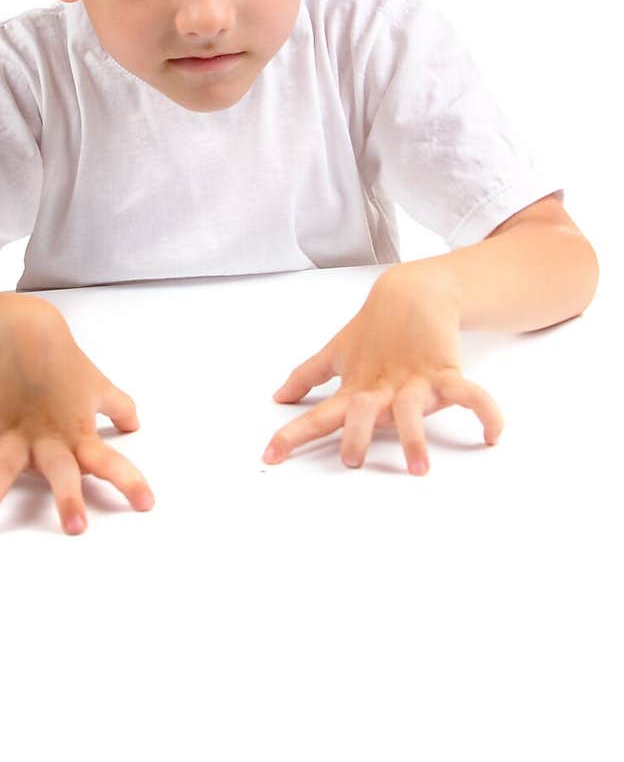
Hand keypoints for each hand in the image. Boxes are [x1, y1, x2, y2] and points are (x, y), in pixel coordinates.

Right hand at [0, 304, 153, 535]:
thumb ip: (118, 407)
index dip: (129, 482)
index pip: (110, 461)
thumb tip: (134, 424)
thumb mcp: (97, 385)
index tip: (147, 503)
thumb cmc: (63, 363)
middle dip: (67, 498)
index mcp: (79, 434)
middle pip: (61, 472)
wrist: (21, 330)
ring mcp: (14, 436)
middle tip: (75, 528)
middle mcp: (48, 440)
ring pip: (1, 471)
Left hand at [263, 268, 504, 474]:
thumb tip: (278, 396)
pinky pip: (467, 394)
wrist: (413, 293)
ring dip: (414, 438)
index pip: (318, 414)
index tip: (269, 456)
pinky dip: (484, 411)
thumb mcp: (337, 353)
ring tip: (419, 468)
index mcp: (354, 389)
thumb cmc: (373, 331)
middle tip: (352, 461)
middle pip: (363, 413)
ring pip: (411, 411)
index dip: (293, 435)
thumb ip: (308, 376)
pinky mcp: (444, 372)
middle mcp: (381, 389)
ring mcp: (413, 381)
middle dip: (357, 435)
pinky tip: (492, 435)